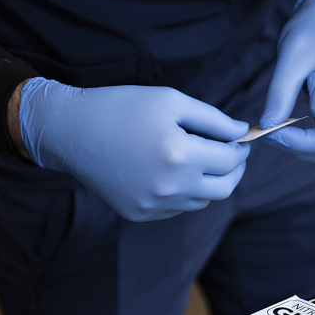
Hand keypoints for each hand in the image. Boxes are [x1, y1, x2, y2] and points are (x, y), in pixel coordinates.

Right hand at [17, 78, 249, 220]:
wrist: (71, 131)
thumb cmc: (123, 107)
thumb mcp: (172, 101)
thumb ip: (214, 119)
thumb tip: (243, 133)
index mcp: (181, 155)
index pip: (232, 160)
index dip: (241, 148)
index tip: (241, 139)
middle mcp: (170, 187)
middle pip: (224, 188)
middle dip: (235, 170)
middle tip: (232, 154)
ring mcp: (155, 205)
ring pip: (202, 200)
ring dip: (208, 181)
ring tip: (198, 158)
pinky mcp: (141, 214)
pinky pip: (177, 208)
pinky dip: (183, 192)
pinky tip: (170, 171)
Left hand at [260, 0, 314, 162]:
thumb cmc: (314, 27)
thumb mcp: (293, 55)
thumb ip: (281, 92)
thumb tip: (266, 126)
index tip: (307, 81)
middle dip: (302, 142)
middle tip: (270, 131)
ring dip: (303, 143)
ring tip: (283, 120)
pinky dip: (306, 137)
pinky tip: (290, 119)